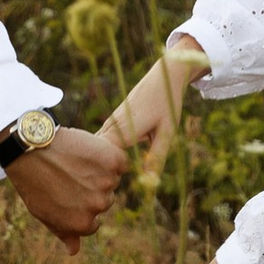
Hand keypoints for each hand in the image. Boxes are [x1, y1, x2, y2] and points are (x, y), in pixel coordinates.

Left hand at [9, 126, 125, 253]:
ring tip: (76, 161)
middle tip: (70, 175)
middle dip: (92, 190)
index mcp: (83, 223)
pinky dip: (110, 157)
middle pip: (106, 200)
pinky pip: (120, 163)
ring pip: (113, 180)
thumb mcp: (44, 213)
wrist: (29, 148)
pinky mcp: (113, 160)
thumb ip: (64, 233)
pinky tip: (90, 152)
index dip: (81, 205)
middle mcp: (98, 205)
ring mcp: (107, 182)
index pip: (94, 222)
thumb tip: (74, 251)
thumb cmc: (33, 182)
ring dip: (101, 172)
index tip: (68, 192)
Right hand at [102, 43, 206, 181]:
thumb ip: (157, 158)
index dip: (107, 175)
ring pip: (97, 146)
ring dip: (99, 161)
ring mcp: (111, 121)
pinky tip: (105, 164)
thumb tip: (150, 183)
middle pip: (97, 154)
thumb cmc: (167, 104)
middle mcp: (112, 126)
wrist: (164, 76)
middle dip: (99, 170)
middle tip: (102, 187)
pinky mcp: (113, 119)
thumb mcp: (167, 133)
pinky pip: (102, 140)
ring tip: (100, 179)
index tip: (112, 187)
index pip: (105, 160)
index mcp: (123, 131)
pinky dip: (103, 152)